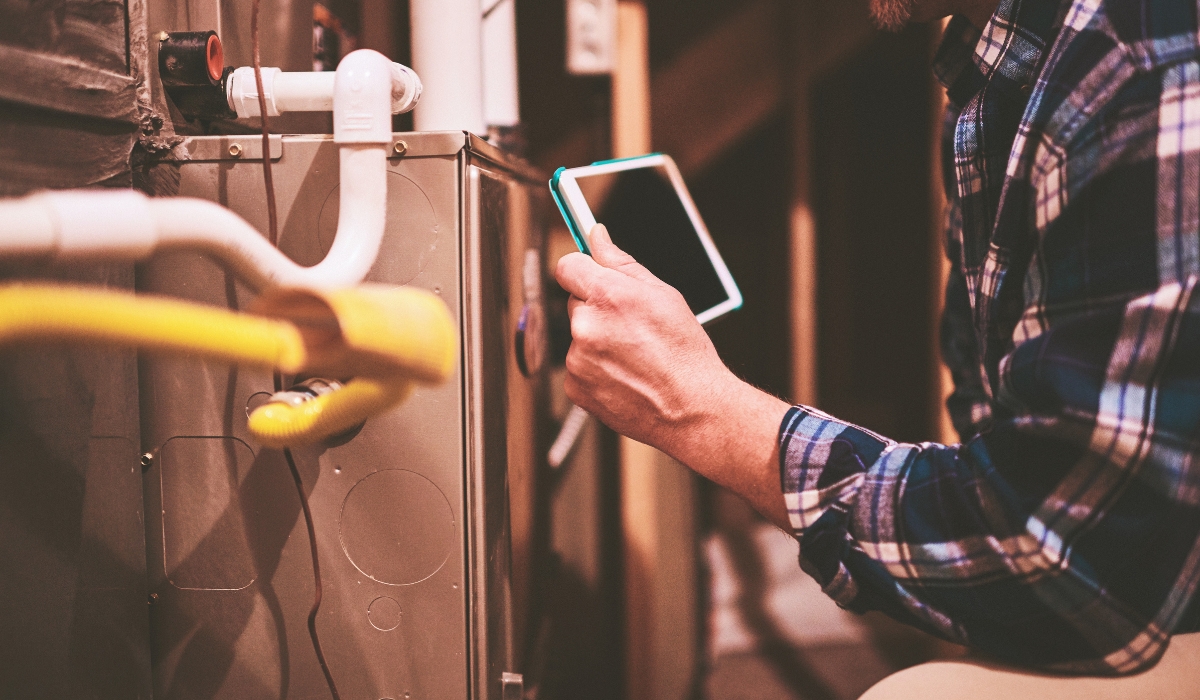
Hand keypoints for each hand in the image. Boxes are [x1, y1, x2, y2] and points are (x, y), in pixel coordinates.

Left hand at [554, 223, 791, 528]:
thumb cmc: (685, 353)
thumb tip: (597, 236)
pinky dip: (596, 368)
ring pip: (578, 336)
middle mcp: (586, 325)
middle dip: (598, 308)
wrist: (691, 408)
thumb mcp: (663, 295)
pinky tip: (625, 374)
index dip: (582, 269)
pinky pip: (578, 366)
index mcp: (608, 295)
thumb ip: (621, 262)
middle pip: (575, 302)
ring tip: (634, 355)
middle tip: (632, 326)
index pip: (567, 266)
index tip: (590, 275)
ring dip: (597, 340)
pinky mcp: (575, 386)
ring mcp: (578, 359)